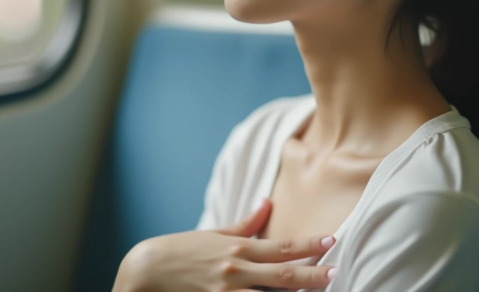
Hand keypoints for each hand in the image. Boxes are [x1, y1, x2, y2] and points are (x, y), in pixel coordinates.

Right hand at [113, 198, 336, 291]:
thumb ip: (246, 224)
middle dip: (312, 275)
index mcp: (237, 248)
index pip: (281, 246)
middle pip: (282, 273)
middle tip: (335, 272)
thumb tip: (268, 203)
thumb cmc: (179, 251)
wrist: (143, 273)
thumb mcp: (213, 234)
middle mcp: (235, 270)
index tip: (331, 241)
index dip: (309, 245)